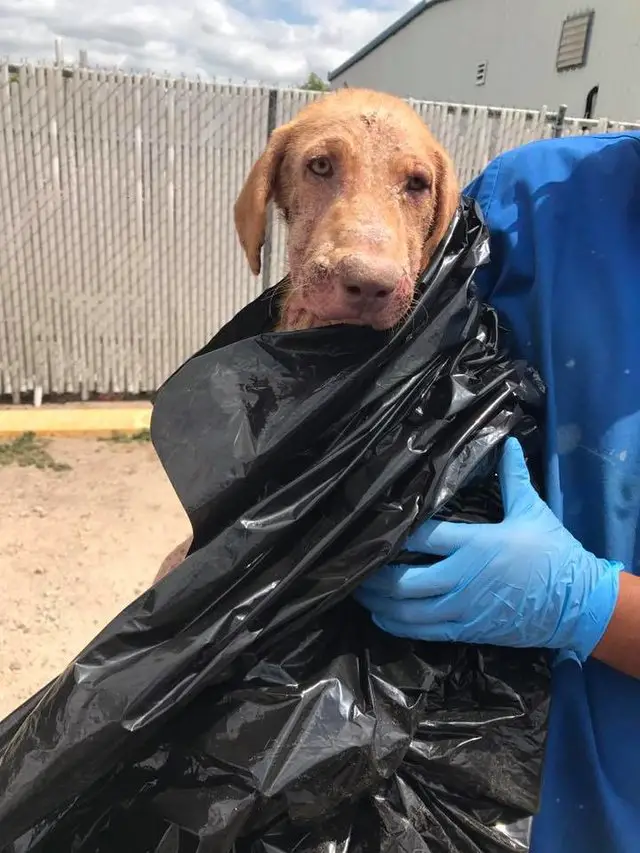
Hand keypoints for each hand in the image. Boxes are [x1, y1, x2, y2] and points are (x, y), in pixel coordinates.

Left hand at [356, 438, 621, 660]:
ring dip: (379, 601)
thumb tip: (509, 442)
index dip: (398, 531)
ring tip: (359, 590)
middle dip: (375, 574)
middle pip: (405, 579)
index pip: (425, 536)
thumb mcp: (532, 511)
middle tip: (356, 564)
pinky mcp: (465, 629)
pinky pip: (423, 631)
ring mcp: (462, 608)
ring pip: (408, 609)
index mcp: (475, 544)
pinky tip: (381, 615)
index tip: (375, 524)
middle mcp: (462, 577)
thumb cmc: (553, 554)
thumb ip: (513, 477)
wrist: (577, 604)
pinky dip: (397, 624)